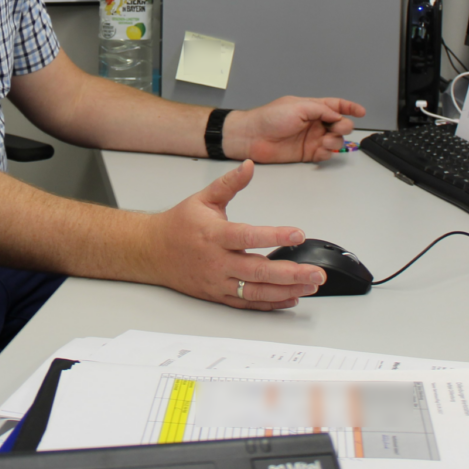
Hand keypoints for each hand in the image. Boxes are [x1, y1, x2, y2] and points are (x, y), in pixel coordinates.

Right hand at [146, 161, 326, 309]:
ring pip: (256, 291)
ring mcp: (218, 282)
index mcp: (214, 235)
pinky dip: (271, 303)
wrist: (152, 252)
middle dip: (291, 273)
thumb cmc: (178, 225)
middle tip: (316, 273)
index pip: (248, 237)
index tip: (298, 234)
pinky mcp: (218, 295)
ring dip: (286, 290)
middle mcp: (217, 262)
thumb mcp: (203, 198)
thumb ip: (229, 183)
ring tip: (310, 285)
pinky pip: (248, 303)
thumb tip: (249, 165)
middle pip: (258, 271)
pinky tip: (291, 298)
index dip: (275, 236)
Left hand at [228, 96, 365, 162]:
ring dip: (336, 141)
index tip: (361, 111)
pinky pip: (325, 154)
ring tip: (325, 141)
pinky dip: (327, 153)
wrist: (253, 136)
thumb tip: (337, 114)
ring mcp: (311, 138)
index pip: (336, 105)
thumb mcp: (298, 107)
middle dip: (344, 126)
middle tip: (337, 127)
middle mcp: (314, 123)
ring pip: (335, 141)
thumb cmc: (269, 117)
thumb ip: (321, 109)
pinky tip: (321, 150)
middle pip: (340, 124)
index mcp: (311, 107)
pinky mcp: (306, 153)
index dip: (350, 107)